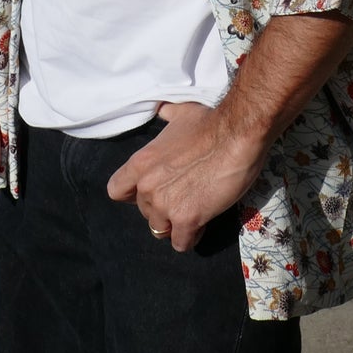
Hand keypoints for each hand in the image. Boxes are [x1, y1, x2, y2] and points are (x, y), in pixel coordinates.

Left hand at [106, 101, 264, 252]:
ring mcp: (165, 205)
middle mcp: (147, 187)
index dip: (132, 195)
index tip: (151, 191)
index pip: (116, 191)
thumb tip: (163, 109)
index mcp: (140, 163)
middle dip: (163, 209)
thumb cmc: (210, 122)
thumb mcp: (181, 114)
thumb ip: (167, 117)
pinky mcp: (187, 220)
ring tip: (195, 211)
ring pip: (161, 230)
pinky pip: (181, 243)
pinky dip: (192, 237)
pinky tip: (204, 223)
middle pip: (145, 213)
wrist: (236, 135)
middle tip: (185, 198)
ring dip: (177, 225)